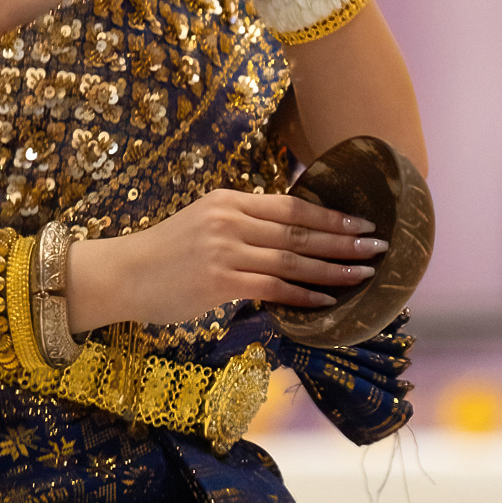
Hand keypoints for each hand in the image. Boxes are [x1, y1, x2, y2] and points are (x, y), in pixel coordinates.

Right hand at [67, 188, 387, 329]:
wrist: (121, 273)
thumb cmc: (165, 253)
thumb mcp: (204, 223)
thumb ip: (243, 225)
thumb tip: (288, 236)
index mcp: (230, 201)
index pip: (292, 206)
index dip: (331, 214)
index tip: (363, 221)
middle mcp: (230, 220)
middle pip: (299, 231)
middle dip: (344, 239)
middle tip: (379, 246)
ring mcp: (224, 251)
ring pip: (292, 260)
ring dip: (333, 269)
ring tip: (364, 274)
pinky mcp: (218, 282)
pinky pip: (272, 289)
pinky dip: (303, 295)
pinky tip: (326, 301)